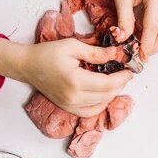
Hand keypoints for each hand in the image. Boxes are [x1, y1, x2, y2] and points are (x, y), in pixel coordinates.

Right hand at [0, 37, 132, 117]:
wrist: (28, 66)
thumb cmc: (47, 53)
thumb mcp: (72, 46)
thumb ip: (95, 53)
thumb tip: (115, 54)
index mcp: (75, 81)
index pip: (107, 84)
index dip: (121, 78)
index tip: (129, 71)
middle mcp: (74, 97)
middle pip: (107, 96)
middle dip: (119, 85)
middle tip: (124, 74)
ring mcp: (71, 106)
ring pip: (101, 104)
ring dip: (112, 94)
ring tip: (116, 82)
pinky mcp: (68, 109)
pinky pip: (91, 111)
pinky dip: (101, 104)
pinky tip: (105, 94)